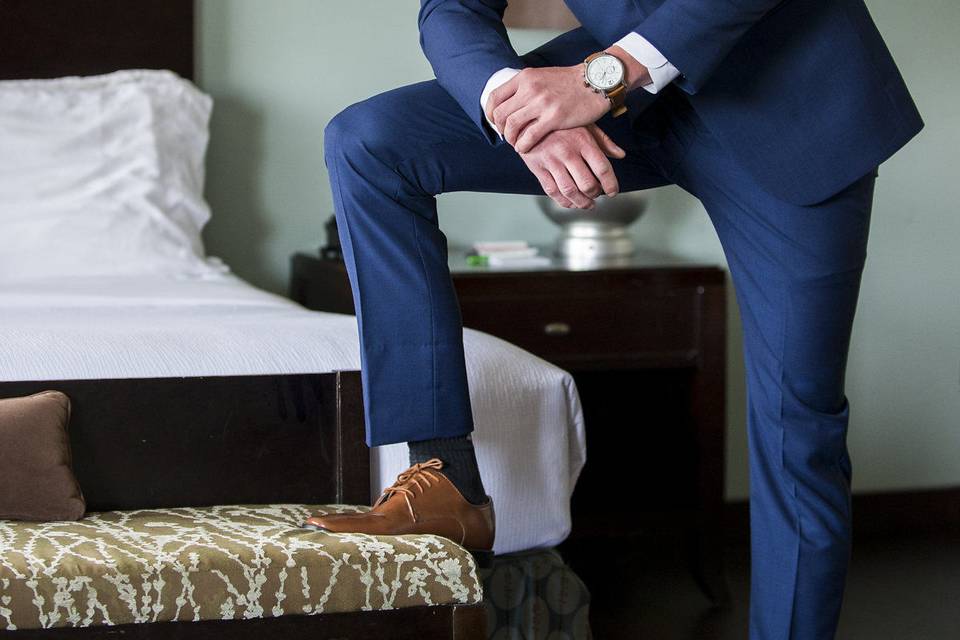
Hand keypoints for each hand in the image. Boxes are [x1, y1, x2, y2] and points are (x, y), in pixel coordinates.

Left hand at [487, 66, 608, 153]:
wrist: (596, 81)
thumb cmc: (570, 82)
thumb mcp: (543, 75)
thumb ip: (526, 86)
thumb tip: (510, 100)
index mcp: (525, 77)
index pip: (495, 97)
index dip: (490, 114)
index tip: (495, 122)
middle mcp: (530, 88)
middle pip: (500, 114)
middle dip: (500, 129)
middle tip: (508, 136)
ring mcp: (542, 103)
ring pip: (511, 126)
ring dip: (510, 139)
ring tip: (516, 143)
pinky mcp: (554, 118)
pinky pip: (528, 136)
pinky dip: (522, 145)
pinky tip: (525, 148)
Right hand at [518, 124, 625, 209]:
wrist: (528, 117)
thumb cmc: (560, 122)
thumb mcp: (584, 125)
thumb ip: (603, 141)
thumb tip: (621, 155)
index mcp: (583, 140)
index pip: (602, 168)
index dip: (611, 184)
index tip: (613, 192)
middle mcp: (567, 151)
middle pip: (587, 184)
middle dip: (595, 195)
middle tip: (597, 195)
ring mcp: (551, 161)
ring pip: (570, 191)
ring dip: (581, 203)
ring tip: (587, 204)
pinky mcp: (537, 168)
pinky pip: (552, 191)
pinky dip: (564, 201)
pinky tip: (570, 202)